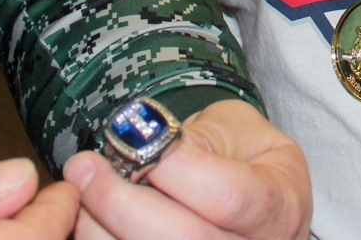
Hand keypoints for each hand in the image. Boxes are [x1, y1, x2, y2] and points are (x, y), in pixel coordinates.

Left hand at [64, 99, 309, 239]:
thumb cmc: (247, 160)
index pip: (227, 196)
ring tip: (82, 189)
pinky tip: (91, 215)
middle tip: (84, 166)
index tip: (138, 139)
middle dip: (122, 201)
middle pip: (184, 239)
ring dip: (101, 226)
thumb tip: (148, 146)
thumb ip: (204, 138)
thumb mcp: (242, 131)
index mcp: (278, 209)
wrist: (255, 206)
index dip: (176, 169)